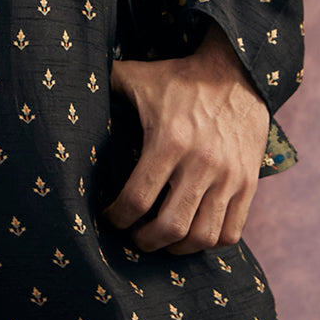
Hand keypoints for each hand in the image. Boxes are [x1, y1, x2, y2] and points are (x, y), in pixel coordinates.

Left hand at [105, 22, 269, 254]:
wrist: (237, 71)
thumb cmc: (180, 78)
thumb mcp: (138, 76)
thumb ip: (106, 84)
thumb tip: (70, 87)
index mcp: (169, 140)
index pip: (137, 198)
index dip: (117, 217)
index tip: (110, 218)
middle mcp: (202, 162)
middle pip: (170, 227)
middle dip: (145, 241)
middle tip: (134, 238)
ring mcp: (229, 176)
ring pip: (202, 236)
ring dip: (177, 248)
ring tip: (162, 241)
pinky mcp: (249, 183)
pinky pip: (231, 231)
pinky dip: (210, 242)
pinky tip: (192, 233)